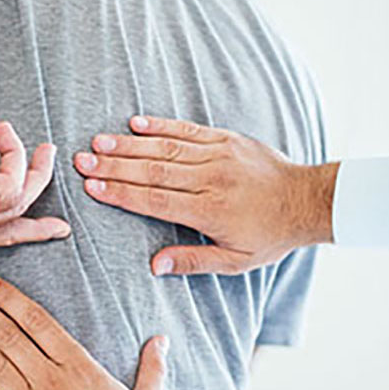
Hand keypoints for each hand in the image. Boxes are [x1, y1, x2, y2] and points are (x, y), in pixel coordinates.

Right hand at [74, 116, 337, 275]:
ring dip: (128, 144)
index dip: (121, 193)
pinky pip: (188, 130)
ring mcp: (219, 155)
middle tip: (81, 161)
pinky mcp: (226, 139)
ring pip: (165, 147)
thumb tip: (153, 265)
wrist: (307, 200)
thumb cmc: (269, 235)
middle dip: (114, 165)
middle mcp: (211, 179)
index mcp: (210, 211)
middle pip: (153, 170)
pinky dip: (160, 125)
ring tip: (97, 142)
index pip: (155, 200)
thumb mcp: (235, 261)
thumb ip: (192, 261)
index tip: (92, 187)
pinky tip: (135, 123)